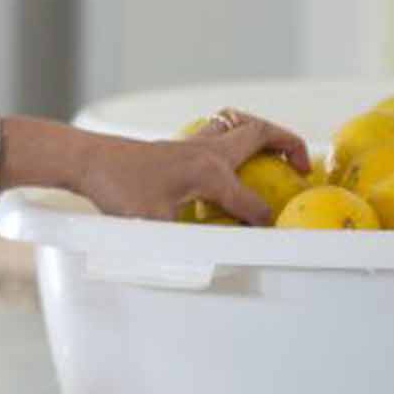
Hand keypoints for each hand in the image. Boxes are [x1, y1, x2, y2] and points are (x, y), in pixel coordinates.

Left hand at [73, 108, 311, 224]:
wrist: (87, 160)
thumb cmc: (119, 189)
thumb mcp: (154, 225)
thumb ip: (185, 246)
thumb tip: (206, 268)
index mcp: (210, 171)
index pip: (254, 202)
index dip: (267, 225)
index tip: (275, 241)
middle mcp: (207, 151)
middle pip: (261, 134)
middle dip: (290, 146)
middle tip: (306, 168)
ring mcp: (194, 145)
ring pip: (240, 125)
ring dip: (265, 134)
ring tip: (281, 155)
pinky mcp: (181, 147)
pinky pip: (221, 135)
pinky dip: (239, 141)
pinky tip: (235, 166)